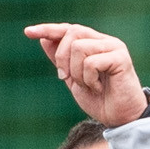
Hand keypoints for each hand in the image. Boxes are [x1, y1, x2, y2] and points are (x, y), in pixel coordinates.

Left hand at [24, 22, 149, 127]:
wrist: (120, 119)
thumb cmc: (100, 100)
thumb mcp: (73, 79)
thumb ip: (61, 61)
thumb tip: (44, 39)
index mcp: (93, 43)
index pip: (68, 29)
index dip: (48, 30)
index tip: (28, 32)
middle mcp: (104, 41)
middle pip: (72, 33)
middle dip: (62, 58)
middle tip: (67, 79)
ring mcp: (114, 47)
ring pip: (79, 47)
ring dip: (77, 72)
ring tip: (89, 86)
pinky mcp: (121, 58)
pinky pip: (91, 62)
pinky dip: (89, 79)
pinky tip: (99, 88)